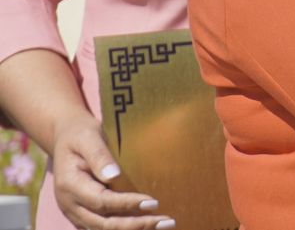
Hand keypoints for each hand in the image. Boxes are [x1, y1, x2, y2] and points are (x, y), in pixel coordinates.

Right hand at [47, 113, 165, 229]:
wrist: (66, 138)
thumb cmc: (81, 135)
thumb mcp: (88, 137)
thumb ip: (99, 156)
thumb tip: (114, 176)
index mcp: (70, 185)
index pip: (101, 201)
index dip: (127, 204)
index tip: (154, 203)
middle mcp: (70, 204)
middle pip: (103, 224)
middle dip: (136, 225)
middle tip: (167, 221)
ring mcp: (75, 212)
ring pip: (103, 229)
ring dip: (133, 229)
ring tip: (163, 225)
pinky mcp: (83, 214)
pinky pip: (103, 227)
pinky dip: (124, 228)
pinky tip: (148, 225)